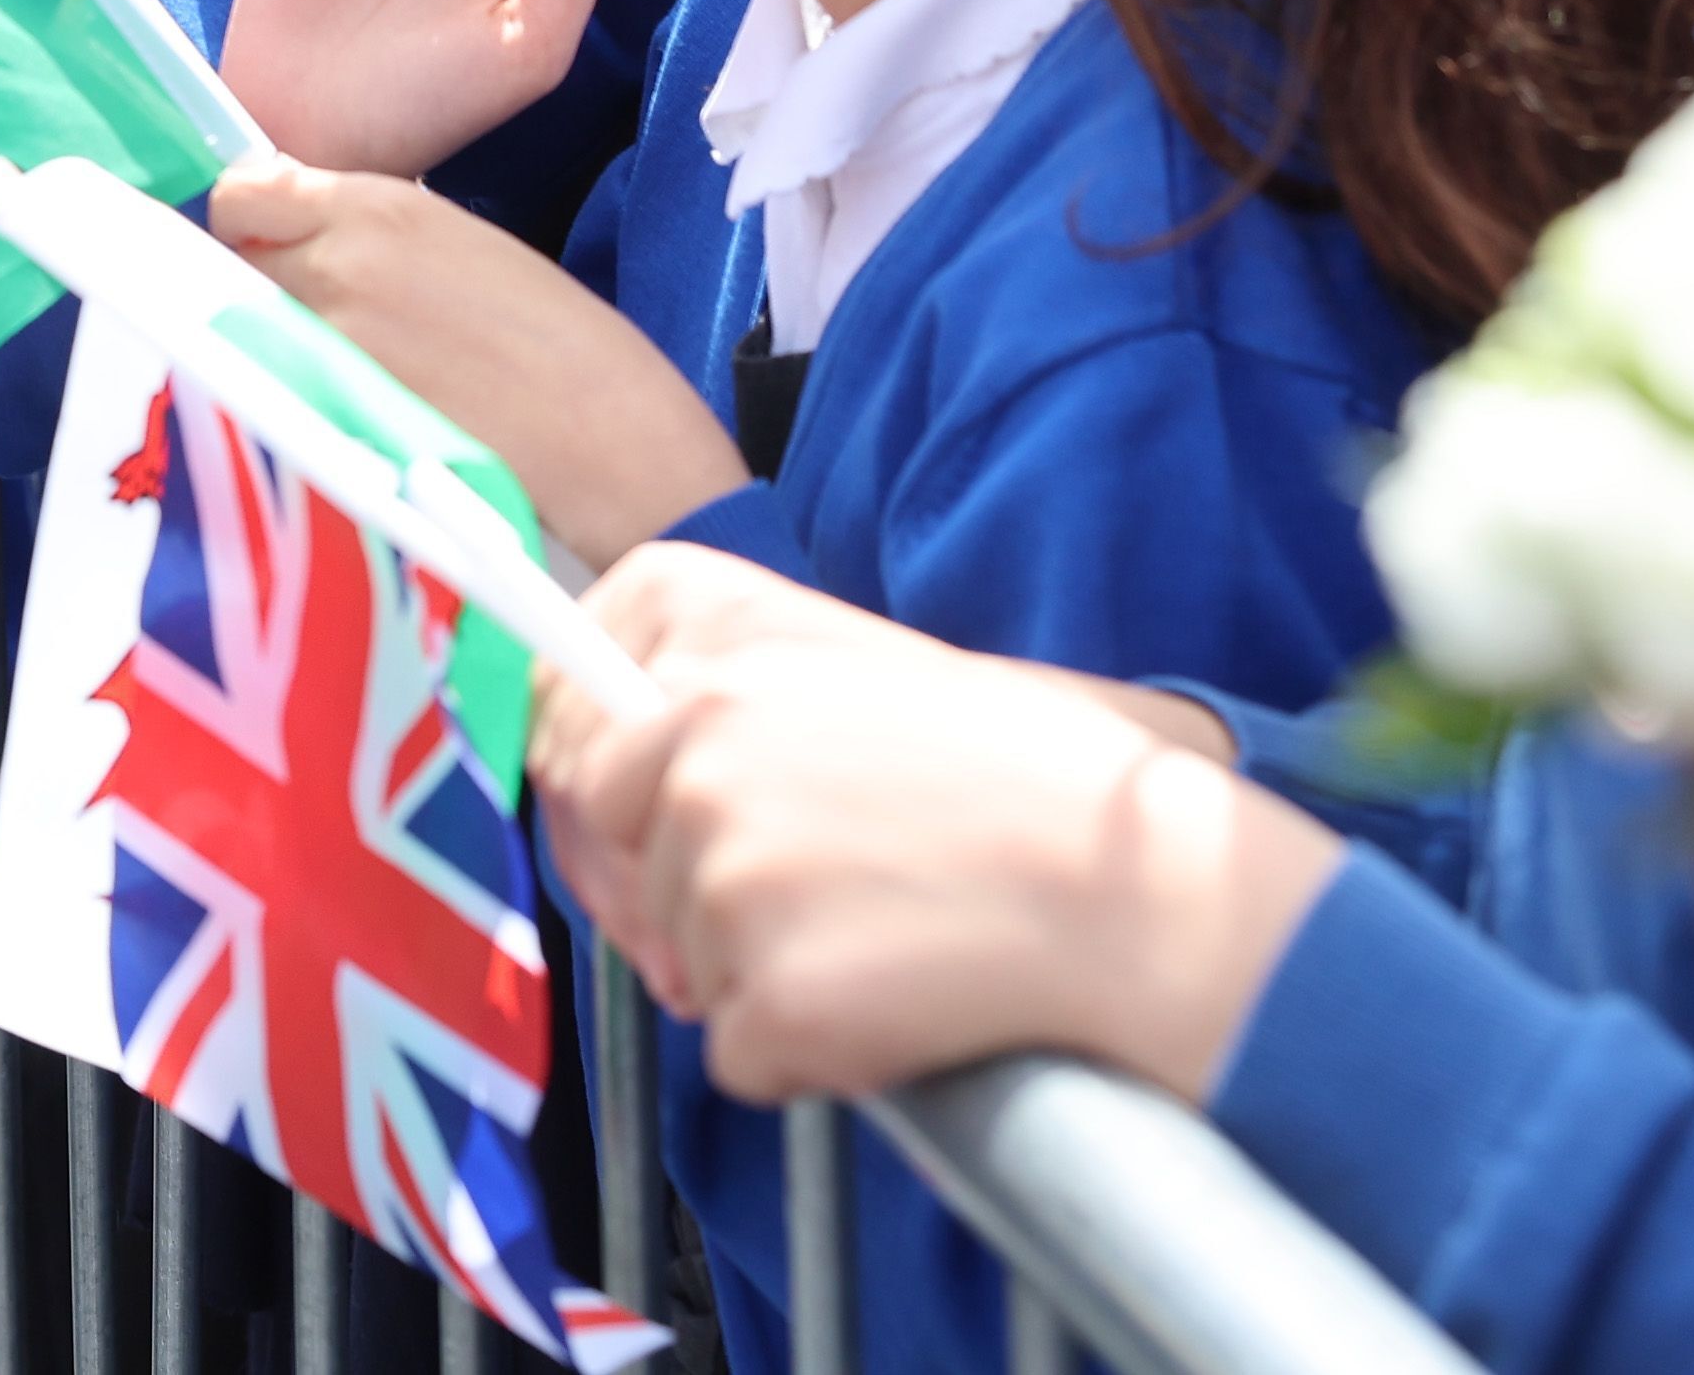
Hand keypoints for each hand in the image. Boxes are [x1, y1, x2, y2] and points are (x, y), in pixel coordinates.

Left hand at [201, 159, 739, 568]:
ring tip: (348, 365)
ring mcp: (325, 343)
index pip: (243, 192)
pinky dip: (298, 393)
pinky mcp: (330, 414)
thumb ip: (373, 235)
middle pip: (234, 263)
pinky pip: (280, 388)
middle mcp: (333, 264)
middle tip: (311, 313)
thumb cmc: (561, 345)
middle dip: (259, 282)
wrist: (610, 439)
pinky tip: (353, 408)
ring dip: (276, 340)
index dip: (249, 219)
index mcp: (375, 208)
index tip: (268, 239)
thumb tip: (309, 240)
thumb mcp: (463, 247)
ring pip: (253, 328)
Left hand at [535, 546, 1333, 1104]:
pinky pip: (737, 1054)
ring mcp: (716, 868)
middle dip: (671, 898)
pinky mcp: (761, 991)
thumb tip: (597, 761)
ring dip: (762, 972)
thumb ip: (720, 697)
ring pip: (678, 959)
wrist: (1136, 885)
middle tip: (801, 907)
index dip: (591, 794)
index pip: (557, 721)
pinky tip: (901, 998)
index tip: (621, 826)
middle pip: (607, 853)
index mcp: (706, 640)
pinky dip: (808, 1052)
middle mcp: (688, 740)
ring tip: (893, 928)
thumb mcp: (855, 673)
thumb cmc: (1022, 778)